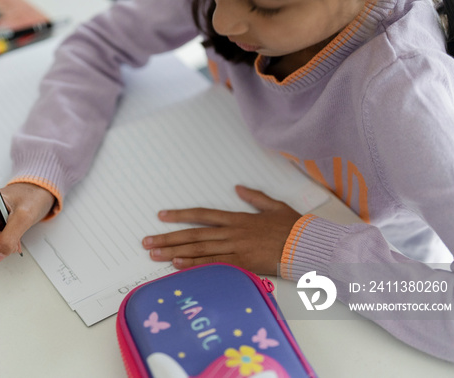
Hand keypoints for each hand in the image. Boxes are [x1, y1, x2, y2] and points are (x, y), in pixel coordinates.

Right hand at [0, 182, 54, 261]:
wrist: (35, 192)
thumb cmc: (31, 198)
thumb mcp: (25, 217)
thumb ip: (10, 238)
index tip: (11, 229)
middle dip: (0, 243)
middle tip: (14, 229)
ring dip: (2, 241)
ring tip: (12, 226)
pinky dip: (1, 238)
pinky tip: (7, 227)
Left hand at [142, 185, 300, 274]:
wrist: (306, 245)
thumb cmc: (293, 227)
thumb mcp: (274, 206)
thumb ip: (254, 197)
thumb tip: (239, 188)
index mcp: (237, 218)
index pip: (202, 215)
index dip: (180, 215)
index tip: (162, 216)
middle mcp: (231, 232)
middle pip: (193, 234)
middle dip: (168, 237)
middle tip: (147, 241)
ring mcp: (234, 248)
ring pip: (198, 249)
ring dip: (174, 252)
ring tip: (154, 254)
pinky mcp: (241, 264)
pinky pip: (213, 264)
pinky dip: (194, 264)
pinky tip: (177, 265)